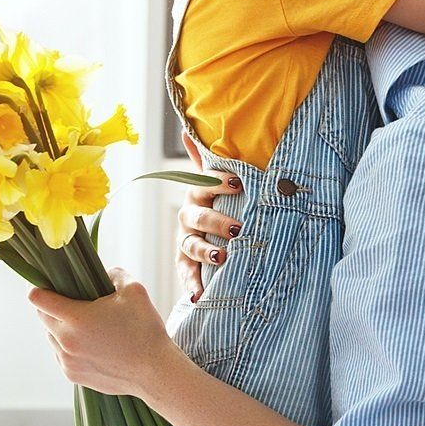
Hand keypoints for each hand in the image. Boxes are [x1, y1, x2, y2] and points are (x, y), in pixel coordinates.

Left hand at [29, 270, 178, 398]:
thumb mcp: (133, 290)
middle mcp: (65, 341)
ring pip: (51, 337)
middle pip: (42, 316)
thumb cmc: (145, 330)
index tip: (48, 284)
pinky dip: (69, 346)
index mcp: (75, 318)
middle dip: (52, 306)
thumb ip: (113, 274)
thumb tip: (103, 273)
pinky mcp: (73, 375)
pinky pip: (61, 354)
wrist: (155, 372)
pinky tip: (90, 343)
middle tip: (73, 301)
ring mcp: (67, 361)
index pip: (37, 298)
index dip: (40, 287)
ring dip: (60, 328)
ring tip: (86, 325)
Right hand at [176, 131, 241, 300]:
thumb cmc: (219, 202)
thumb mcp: (218, 182)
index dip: (219, 182)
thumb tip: (186, 129)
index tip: (238, 183)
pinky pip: (186, 273)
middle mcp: (188, 217)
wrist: (210, 234)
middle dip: (217, 221)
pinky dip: (192, 285)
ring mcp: (186, 241)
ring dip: (205, 250)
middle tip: (238, 228)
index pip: (204, 184)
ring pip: (191, 244)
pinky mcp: (186, 263)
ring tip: (222, 256)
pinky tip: (198, 296)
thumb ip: (204, 159)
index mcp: (197, 195)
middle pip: (198, 217)